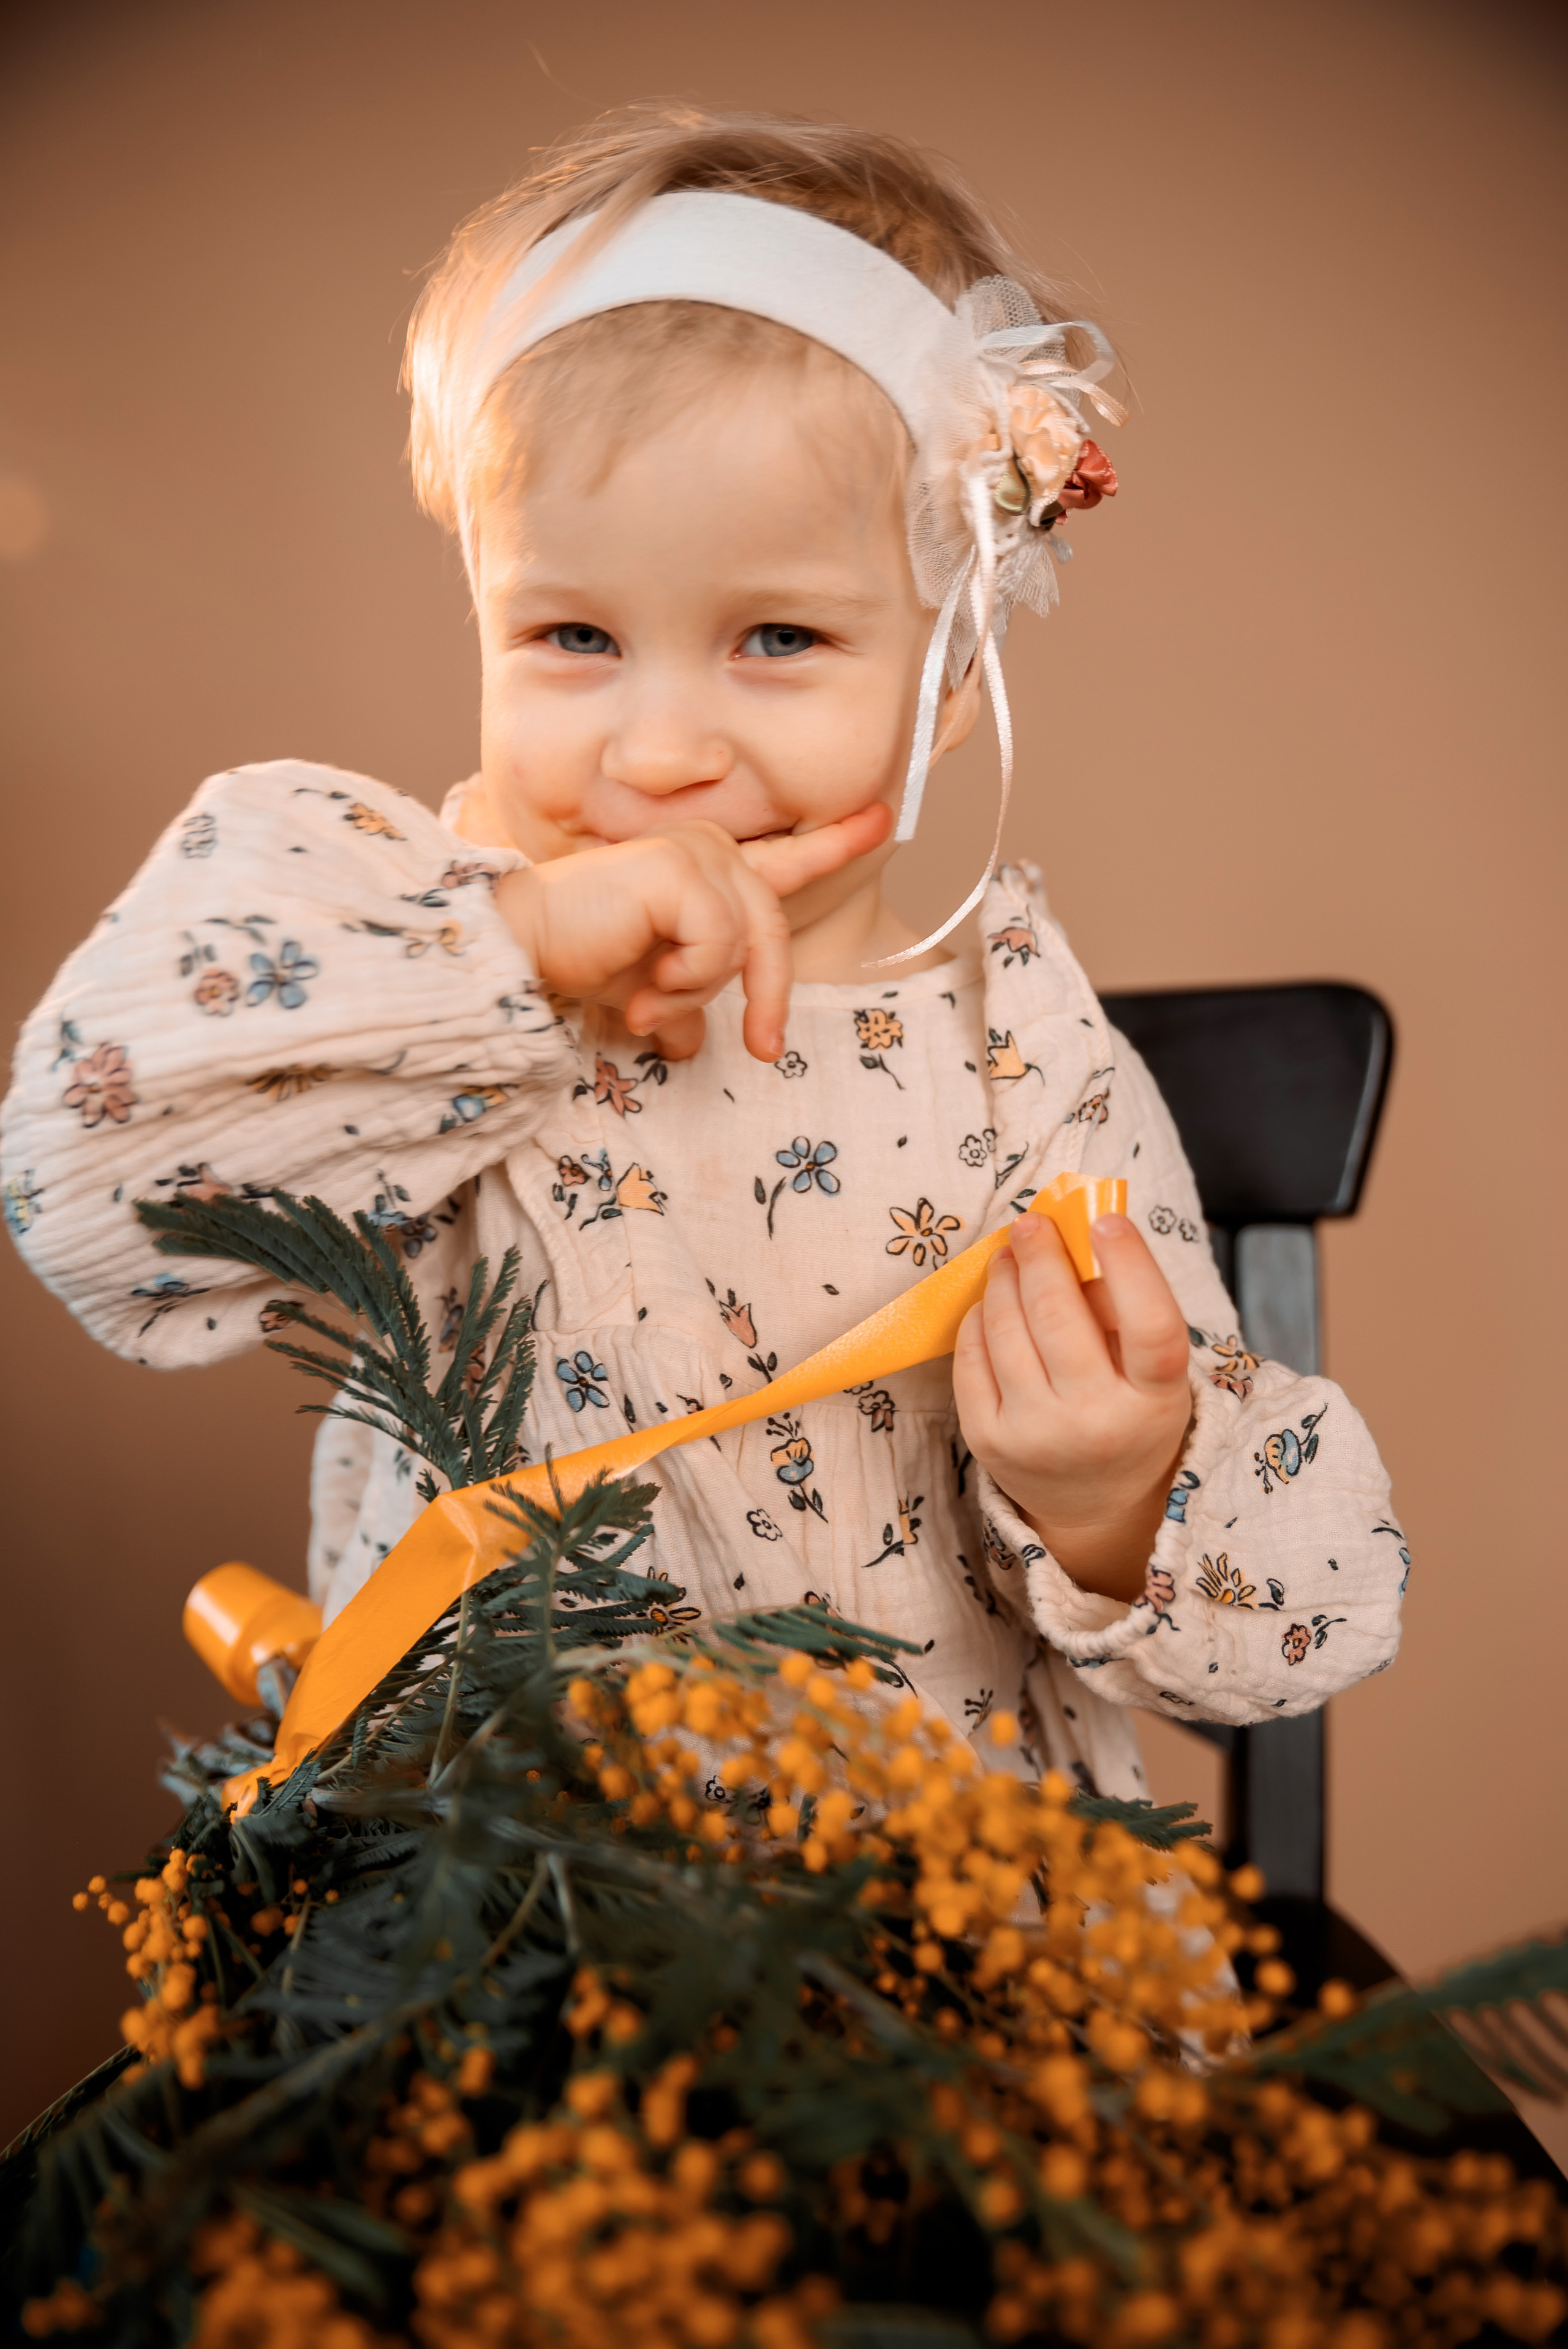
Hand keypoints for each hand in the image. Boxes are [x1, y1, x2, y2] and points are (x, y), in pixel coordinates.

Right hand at [492, 807, 890, 1061]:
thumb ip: (684, 1004)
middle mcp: (708, 849)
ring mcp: (695, 852)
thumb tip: (692, 1046)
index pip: (785, 860)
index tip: (881, 818)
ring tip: (650, 1004)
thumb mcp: (651, 989)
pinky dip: (688, 980)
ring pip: (746, 945)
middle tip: (762, 1049)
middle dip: (768, 998)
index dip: (834, 843)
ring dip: (699, 993)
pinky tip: (646, 984)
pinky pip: (721, 943)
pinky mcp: (680, 869)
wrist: (525, 949)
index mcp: (708, 870)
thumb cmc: (581, 959)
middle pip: (773, 931)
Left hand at [952, 1212, 1192, 1603]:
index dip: (1131, 1266)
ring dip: (1004, 1279)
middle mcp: (1096, 1422)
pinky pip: (972, 1357)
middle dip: (1041, 1256)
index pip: (1152, 1327)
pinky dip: (979, 1319)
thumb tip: (1075, 1239)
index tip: (1106, 1219)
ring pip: (1007, 1330)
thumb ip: (1125, 1307)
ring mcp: (1036, 1435)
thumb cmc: (1128, 1413)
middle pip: (1060, 1317)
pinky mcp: (988, 1440)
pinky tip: (990, 1302)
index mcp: (1155, 1401)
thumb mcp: (1152, 1372)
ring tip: (1009, 1256)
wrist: (1093, 1502)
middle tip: (1031, 1223)